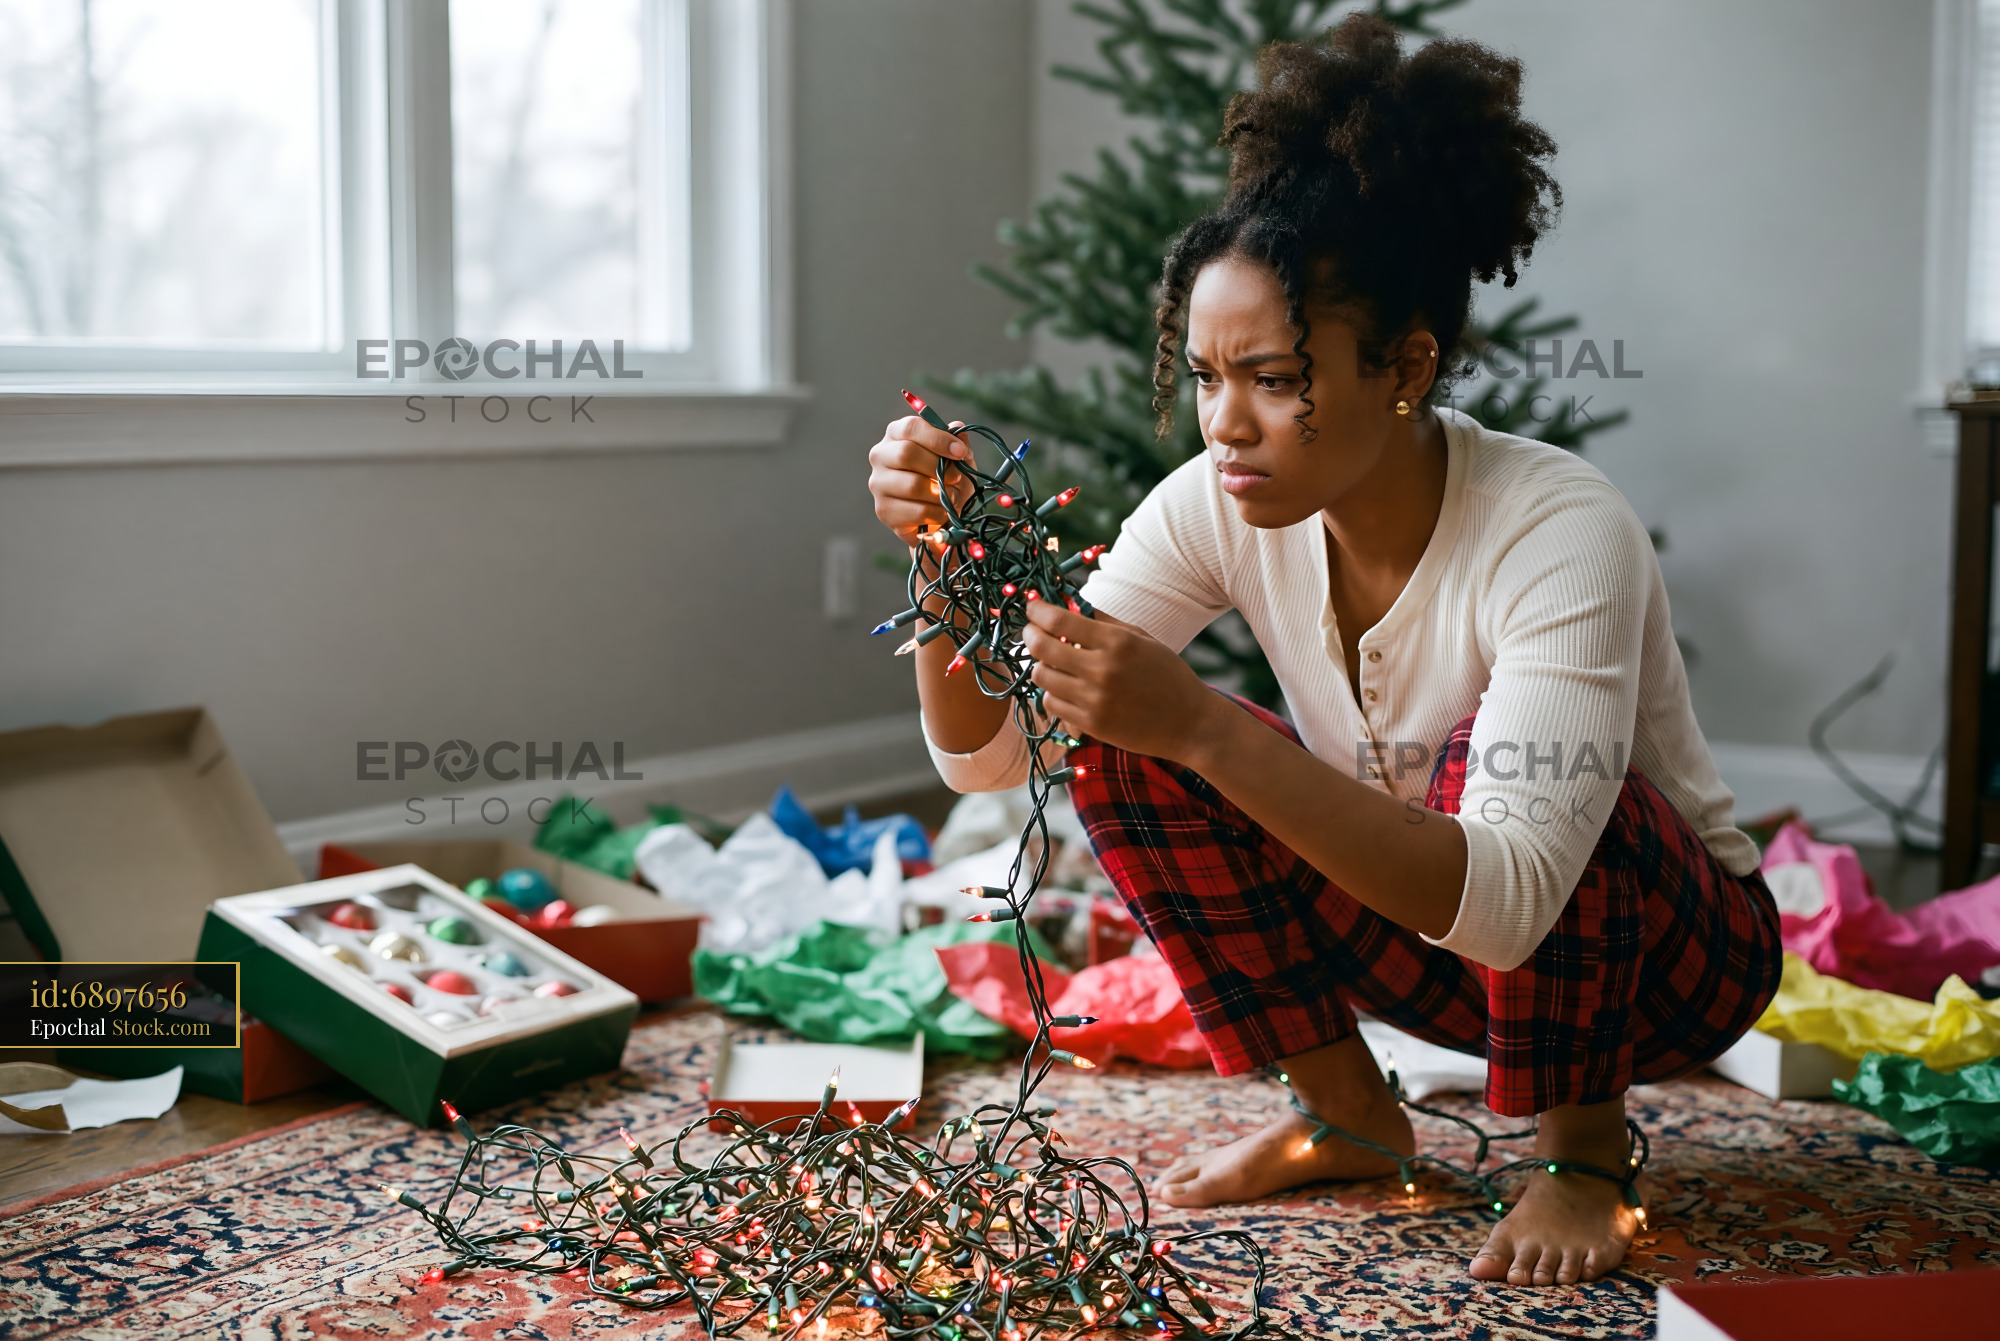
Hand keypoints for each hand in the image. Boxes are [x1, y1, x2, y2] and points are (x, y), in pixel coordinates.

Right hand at [867, 415, 976, 548]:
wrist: (942, 513)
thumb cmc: (948, 478)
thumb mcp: (957, 456)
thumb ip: (958, 440)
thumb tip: (957, 427)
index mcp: (896, 434)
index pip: (910, 427)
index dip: (938, 438)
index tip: (960, 452)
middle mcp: (880, 456)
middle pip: (906, 453)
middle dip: (939, 467)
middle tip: (956, 477)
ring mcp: (878, 484)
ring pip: (913, 485)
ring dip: (941, 493)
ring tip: (952, 495)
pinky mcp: (884, 510)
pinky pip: (917, 511)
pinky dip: (938, 512)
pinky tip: (943, 511)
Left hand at [1022, 602, 1220, 763]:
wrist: (1189, 723)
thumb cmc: (1167, 676)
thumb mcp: (1142, 639)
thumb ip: (1104, 622)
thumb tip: (1069, 603)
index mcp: (1118, 642)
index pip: (1059, 619)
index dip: (1037, 610)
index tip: (1031, 607)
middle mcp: (1103, 669)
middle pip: (1042, 648)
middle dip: (1030, 635)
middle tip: (1031, 632)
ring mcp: (1095, 699)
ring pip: (1042, 676)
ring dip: (1041, 665)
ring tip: (1052, 662)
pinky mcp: (1091, 724)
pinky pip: (1051, 703)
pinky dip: (1052, 692)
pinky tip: (1064, 687)